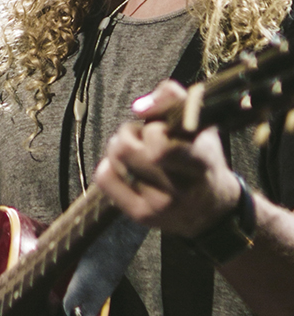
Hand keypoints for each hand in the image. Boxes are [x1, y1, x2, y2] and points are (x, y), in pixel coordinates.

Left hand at [93, 79, 240, 237]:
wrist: (211, 210)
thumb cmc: (202, 158)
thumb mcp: (201, 123)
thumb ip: (173, 99)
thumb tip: (138, 107)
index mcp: (198, 162)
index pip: (158, 143)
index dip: (152, 129)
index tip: (161, 129)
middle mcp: (179, 188)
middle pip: (125, 148)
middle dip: (129, 132)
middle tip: (142, 136)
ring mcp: (158, 205)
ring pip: (114, 159)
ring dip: (119, 147)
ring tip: (136, 151)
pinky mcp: (140, 215)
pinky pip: (104, 178)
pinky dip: (109, 166)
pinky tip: (126, 167)